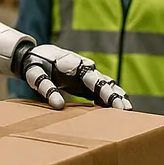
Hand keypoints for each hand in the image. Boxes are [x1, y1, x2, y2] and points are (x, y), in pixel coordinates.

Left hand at [16, 43, 131, 109]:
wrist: (37, 55)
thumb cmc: (36, 64)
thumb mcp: (35, 74)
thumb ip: (46, 87)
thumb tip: (59, 105)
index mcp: (74, 64)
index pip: (94, 78)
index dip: (105, 91)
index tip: (115, 103)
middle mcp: (84, 67)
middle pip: (104, 82)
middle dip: (115, 96)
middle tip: (125, 110)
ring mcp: (87, 74)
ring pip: (106, 84)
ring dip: (117, 95)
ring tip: (128, 110)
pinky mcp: (86, 81)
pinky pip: (101, 88)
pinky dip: (111, 96)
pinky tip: (120, 106)